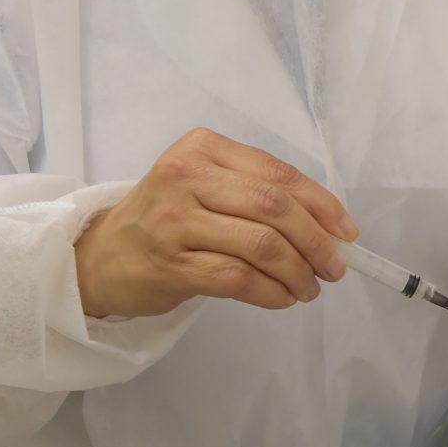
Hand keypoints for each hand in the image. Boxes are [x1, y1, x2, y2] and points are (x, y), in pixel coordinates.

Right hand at [74, 128, 358, 316]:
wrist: (101, 256)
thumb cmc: (166, 219)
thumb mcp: (205, 186)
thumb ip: (257, 194)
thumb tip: (328, 228)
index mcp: (203, 148)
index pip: (277, 173)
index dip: (321, 205)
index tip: (346, 233)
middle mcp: (185, 176)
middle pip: (273, 207)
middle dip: (315, 241)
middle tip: (334, 268)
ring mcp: (174, 221)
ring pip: (260, 245)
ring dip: (297, 272)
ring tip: (309, 288)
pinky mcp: (170, 264)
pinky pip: (239, 279)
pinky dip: (272, 293)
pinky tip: (282, 298)